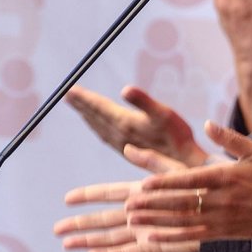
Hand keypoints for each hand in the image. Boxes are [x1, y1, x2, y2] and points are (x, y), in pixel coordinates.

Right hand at [55, 145, 199, 251]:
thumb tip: (128, 146)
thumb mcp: (178, 169)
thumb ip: (153, 162)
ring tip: (67, 245)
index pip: (110, 192)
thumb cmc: (207, 184)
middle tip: (56, 229)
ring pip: (113, 236)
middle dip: (81, 223)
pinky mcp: (159, 243)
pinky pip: (131, 251)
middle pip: (105, 218)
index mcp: (145, 191)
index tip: (67, 198)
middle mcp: (143, 211)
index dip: (89, 195)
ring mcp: (149, 228)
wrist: (228, 205)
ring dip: (90, 241)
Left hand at [67, 85, 207, 166]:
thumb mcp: (164, 114)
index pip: (99, 107)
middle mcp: (119, 134)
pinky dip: (97, 126)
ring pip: (99, 127)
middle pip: (95, 116)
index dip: (84, 98)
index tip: (69, 89)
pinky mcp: (129, 150)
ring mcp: (122, 143)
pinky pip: (105, 135)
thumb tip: (125, 88)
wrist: (184, 163)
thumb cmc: (178, 136)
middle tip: (67, 93)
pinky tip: (97, 125)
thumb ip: (143, 101)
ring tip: (78, 105)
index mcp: (124, 123)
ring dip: (87, 115)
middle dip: (82, 104)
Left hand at [127, 121, 251, 242]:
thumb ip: (230, 138)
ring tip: (132, 219)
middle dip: (154, 204)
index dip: (167, 183)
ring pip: (183, 221)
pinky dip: (170, 238)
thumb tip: (208, 123)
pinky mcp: (220, 234)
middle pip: (182, 203)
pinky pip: (191, 237)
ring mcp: (220, 219)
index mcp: (227, 177)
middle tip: (128, 204)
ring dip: (156, 221)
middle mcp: (221, 200)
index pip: (191, 180)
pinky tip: (150, 237)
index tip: (145, 183)